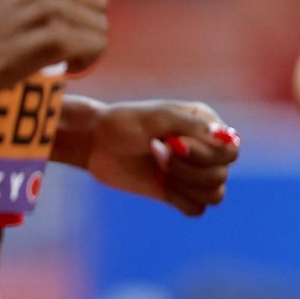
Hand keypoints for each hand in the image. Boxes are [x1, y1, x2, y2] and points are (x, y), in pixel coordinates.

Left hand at [82, 101, 238, 215]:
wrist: (95, 143)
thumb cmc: (124, 123)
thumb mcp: (156, 116)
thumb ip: (191, 125)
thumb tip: (225, 138)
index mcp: (205, 126)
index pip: (230, 151)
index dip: (205, 154)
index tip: (172, 142)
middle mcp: (205, 150)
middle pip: (221, 174)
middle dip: (187, 167)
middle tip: (155, 150)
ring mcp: (193, 173)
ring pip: (215, 195)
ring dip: (183, 182)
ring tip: (156, 165)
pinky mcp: (180, 194)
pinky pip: (197, 209)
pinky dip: (178, 199)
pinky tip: (158, 182)